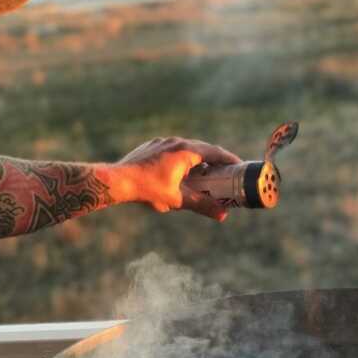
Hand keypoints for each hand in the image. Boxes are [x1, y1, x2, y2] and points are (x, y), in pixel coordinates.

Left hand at [114, 136, 241, 220]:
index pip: (215, 152)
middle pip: (203, 148)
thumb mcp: (178, 199)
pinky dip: (183, 159)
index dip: (229, 160)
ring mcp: (163, 142)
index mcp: (185, 151)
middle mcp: (176, 142)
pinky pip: (174, 150)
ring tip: (205, 173)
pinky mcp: (152, 146)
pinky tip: (181, 172)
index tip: (240, 166)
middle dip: (215, 160)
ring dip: (198, 159)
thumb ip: (202, 206)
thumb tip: (223, 215)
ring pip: (187, 148)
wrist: (118, 180)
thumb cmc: (148, 190)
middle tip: (225, 171)